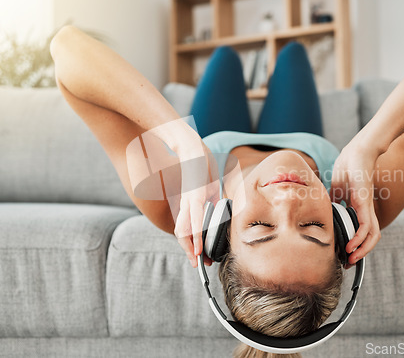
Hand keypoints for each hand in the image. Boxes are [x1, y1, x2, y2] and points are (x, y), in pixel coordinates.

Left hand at [173, 136, 218, 267]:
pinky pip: (194, 219)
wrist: (188, 143)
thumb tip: (216, 206)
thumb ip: (210, 194)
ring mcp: (188, 200)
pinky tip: (197, 246)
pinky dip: (196, 235)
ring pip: (187, 229)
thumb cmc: (198, 158)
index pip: (191, 226)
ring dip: (193, 246)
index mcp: (191, 201)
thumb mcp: (207, 179)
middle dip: (193, 249)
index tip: (203, 253)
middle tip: (199, 264)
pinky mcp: (192, 195)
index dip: (196, 241)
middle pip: (185, 232)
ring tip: (197, 260)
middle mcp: (187, 203)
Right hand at [330, 142, 380, 267]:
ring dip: (362, 250)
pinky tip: (351, 245)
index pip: (360, 231)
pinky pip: (365, 225)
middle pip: (369, 238)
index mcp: (359, 207)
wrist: (360, 150)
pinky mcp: (365, 201)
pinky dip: (360, 238)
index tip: (343, 253)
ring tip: (351, 259)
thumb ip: (334, 200)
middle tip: (349, 263)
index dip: (354, 244)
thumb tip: (323, 209)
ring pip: (371, 235)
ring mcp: (367, 206)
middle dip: (360, 254)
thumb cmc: (350, 165)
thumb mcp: (337, 187)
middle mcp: (366, 210)